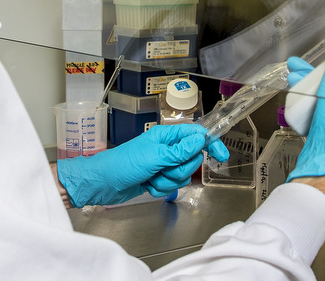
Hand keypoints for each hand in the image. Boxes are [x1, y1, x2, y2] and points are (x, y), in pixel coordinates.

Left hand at [56, 124, 227, 206]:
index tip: (221, 156)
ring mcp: (163, 164)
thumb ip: (179, 150)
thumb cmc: (124, 164)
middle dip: (180, 169)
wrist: (103, 183)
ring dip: (169, 181)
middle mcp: (167, 148)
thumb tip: (201, 140)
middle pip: (192, 159)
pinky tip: (147, 185)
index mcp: (167, 135)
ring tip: (152, 178)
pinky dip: (161, 188)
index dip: (211, 144)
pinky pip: (173, 186)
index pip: (197, 135)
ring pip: (183, 175)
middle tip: (164, 169)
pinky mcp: (159, 178)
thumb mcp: (154, 157)